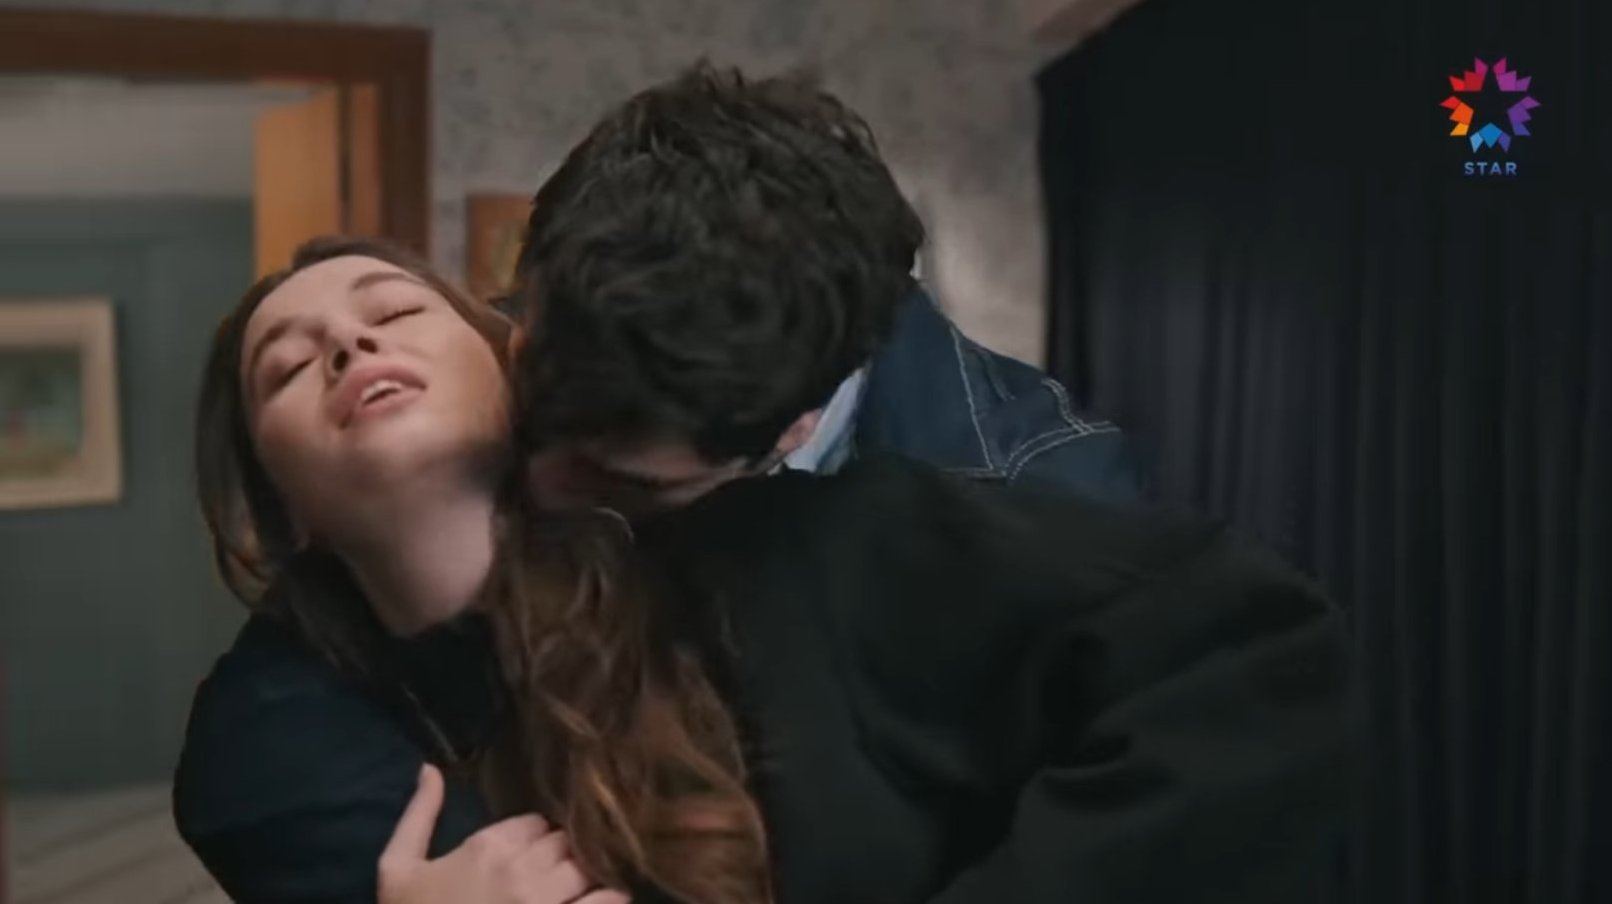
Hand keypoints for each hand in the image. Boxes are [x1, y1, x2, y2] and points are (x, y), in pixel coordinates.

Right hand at [379, 764, 629, 903]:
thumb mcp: (397, 869)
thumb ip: (418, 815)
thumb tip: (430, 769)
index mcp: (487, 848)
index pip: (537, 823)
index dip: (537, 837)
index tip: (533, 852)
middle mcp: (523, 870)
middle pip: (566, 843)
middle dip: (563, 854)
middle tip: (558, 870)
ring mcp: (546, 903)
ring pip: (587, 868)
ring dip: (587, 875)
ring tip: (584, 884)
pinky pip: (606, 903)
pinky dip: (611, 898)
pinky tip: (609, 899)